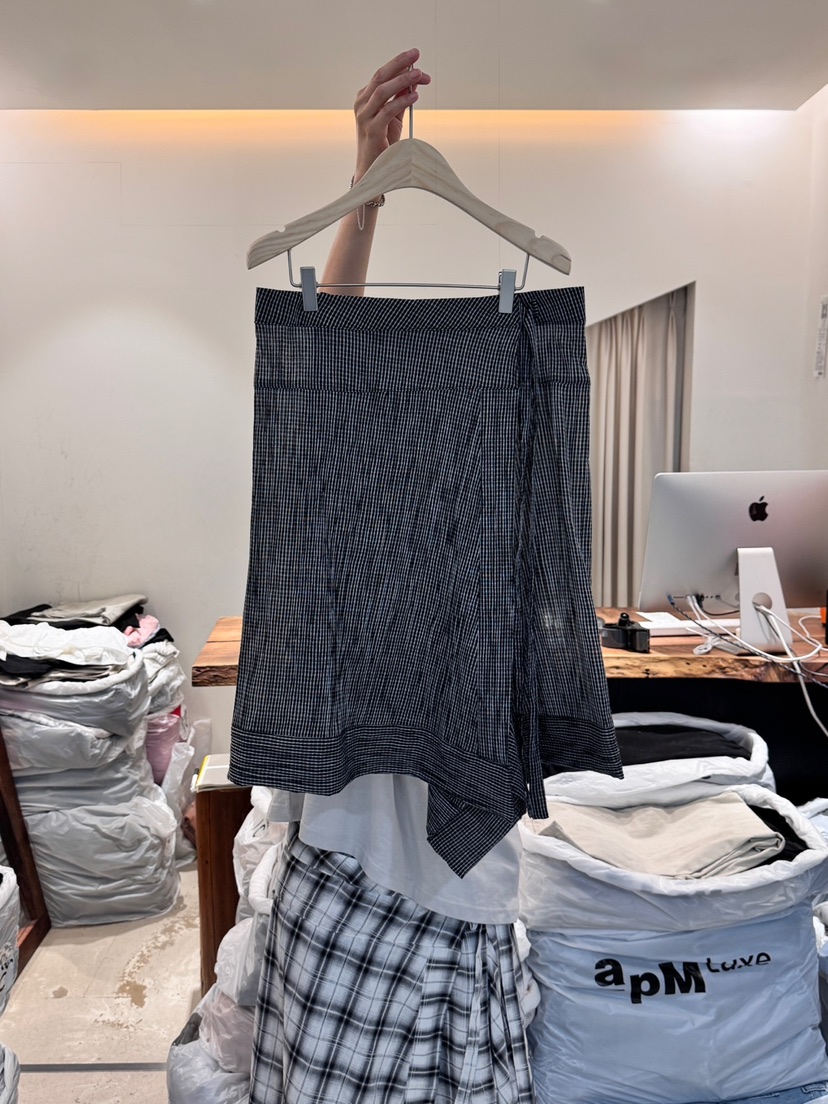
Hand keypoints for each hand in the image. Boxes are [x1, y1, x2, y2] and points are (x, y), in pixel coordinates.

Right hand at [353, 48, 430, 181]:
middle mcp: (362, 104)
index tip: (416, 58)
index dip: (400, 65)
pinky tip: (414, 96)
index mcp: (365, 98)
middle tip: (415, 54)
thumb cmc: (383, 143)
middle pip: (380, 77)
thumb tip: (414, 80)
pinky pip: (387, 111)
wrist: (373, 170)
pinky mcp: (372, 131)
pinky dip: (402, 102)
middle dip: (399, 63)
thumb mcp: (394, 116)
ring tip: (418, 75)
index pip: (383, 75)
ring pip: (382, 91)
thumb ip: (402, 98)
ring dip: (402, 81)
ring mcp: (365, 117)